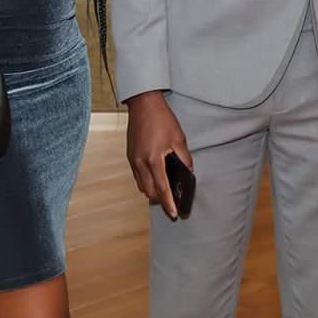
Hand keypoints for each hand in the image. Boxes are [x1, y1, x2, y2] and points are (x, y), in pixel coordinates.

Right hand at [126, 92, 193, 219]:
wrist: (143, 104)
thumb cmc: (161, 119)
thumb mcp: (178, 138)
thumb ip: (184, 158)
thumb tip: (188, 172)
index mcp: (154, 160)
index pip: (162, 189)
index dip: (169, 204)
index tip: (175, 214)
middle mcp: (140, 163)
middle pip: (149, 192)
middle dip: (160, 200)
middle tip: (172, 202)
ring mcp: (133, 159)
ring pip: (141, 185)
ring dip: (152, 191)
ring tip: (164, 190)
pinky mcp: (130, 155)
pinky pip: (137, 176)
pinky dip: (145, 181)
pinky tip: (154, 176)